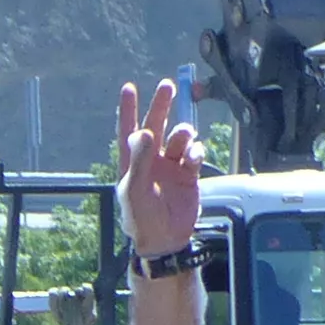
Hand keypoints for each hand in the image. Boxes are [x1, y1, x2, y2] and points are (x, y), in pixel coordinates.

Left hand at [116, 77, 200, 264]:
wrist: (164, 238)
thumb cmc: (141, 217)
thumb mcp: (136, 188)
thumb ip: (141, 160)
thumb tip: (143, 132)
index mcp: (132, 162)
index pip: (128, 130)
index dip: (128, 109)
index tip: (129, 87)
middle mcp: (151, 160)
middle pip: (156, 125)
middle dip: (162, 106)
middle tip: (168, 86)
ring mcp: (171, 166)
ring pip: (180, 138)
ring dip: (183, 133)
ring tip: (185, 137)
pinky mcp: (188, 174)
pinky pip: (194, 154)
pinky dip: (196, 152)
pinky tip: (194, 158)